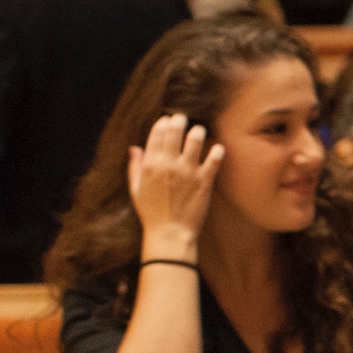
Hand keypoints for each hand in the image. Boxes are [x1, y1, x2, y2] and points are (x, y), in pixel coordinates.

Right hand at [128, 114, 222, 249]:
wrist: (170, 233)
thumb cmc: (151, 213)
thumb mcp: (136, 190)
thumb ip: (135, 167)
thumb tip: (134, 148)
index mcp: (150, 165)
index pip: (157, 134)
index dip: (163, 123)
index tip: (167, 120)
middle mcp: (169, 165)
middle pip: (175, 131)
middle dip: (179, 120)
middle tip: (183, 118)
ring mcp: (187, 172)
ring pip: (195, 140)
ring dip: (197, 131)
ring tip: (199, 131)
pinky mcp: (204, 181)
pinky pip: (214, 159)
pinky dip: (217, 151)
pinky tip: (218, 148)